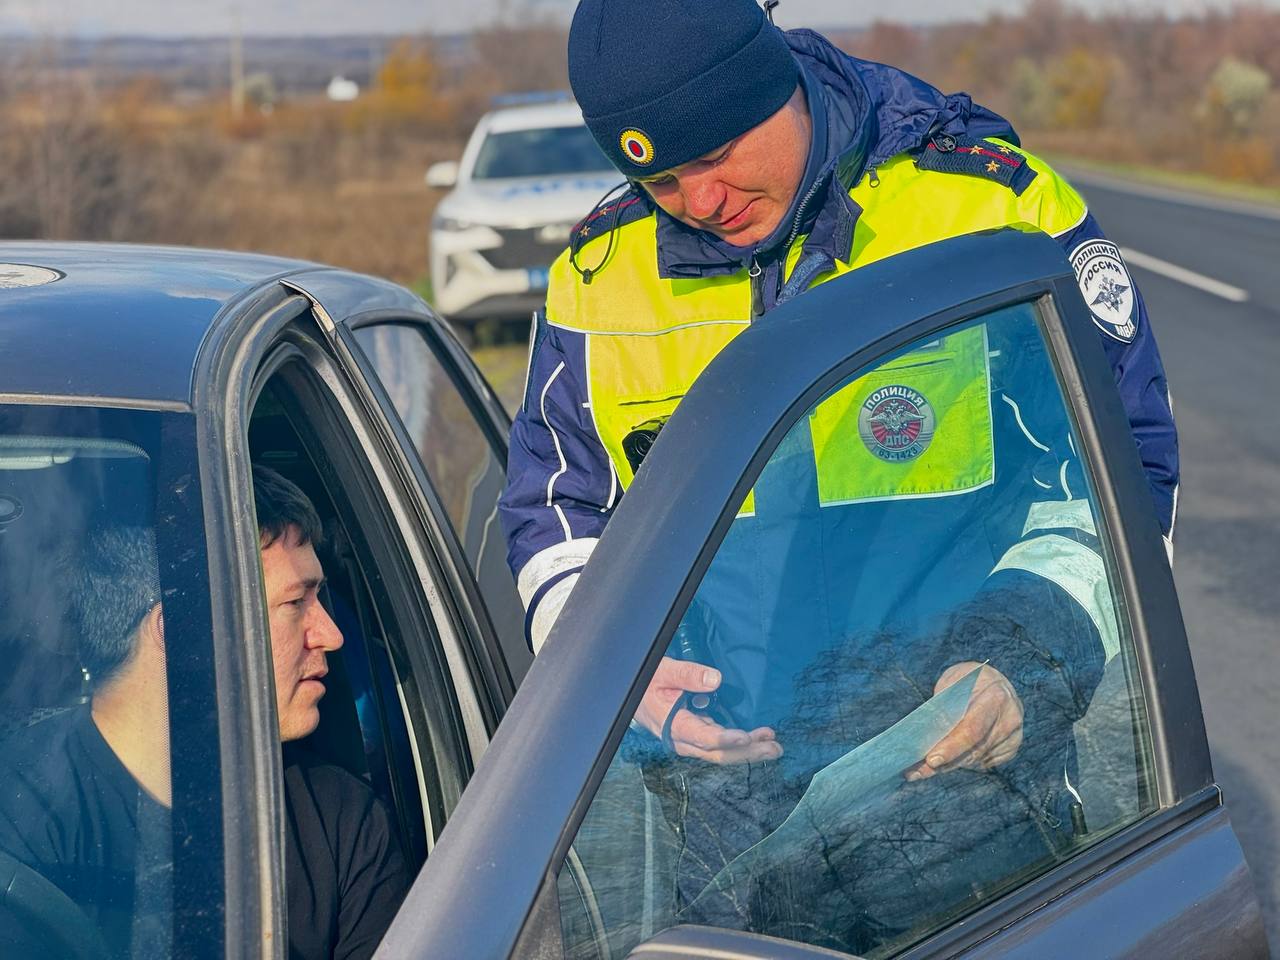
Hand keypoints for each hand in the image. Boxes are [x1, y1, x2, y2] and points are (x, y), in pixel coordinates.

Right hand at [634, 656, 781, 763]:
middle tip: (774, 746)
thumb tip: (715, 679)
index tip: (745, 737)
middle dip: (747, 751)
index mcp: (673, 726)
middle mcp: (683, 740)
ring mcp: (690, 741)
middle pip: (717, 752)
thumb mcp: (661, 671)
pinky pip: (719, 746)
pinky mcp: (696, 736)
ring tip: (774, 746)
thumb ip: (686, 674)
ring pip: (721, 753)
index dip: (724, 739)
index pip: (701, 737)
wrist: (631, 697)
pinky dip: (740, 745)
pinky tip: (757, 739)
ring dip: (748, 750)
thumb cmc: (645, 682)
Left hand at [904, 661, 1023, 781]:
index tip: (931, 760)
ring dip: (950, 765)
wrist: (994, 681)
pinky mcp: (1011, 747)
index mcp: (995, 696)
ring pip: (978, 758)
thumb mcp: (953, 682)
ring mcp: (1014, 735)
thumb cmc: (967, 681)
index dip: (951, 747)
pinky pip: (984, 761)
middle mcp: (1010, 717)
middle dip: (946, 761)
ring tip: (923, 769)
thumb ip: (943, 706)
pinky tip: (945, 763)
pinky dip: (962, 763)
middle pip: (975, 749)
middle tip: (919, 771)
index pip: (972, 729)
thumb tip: (926, 737)